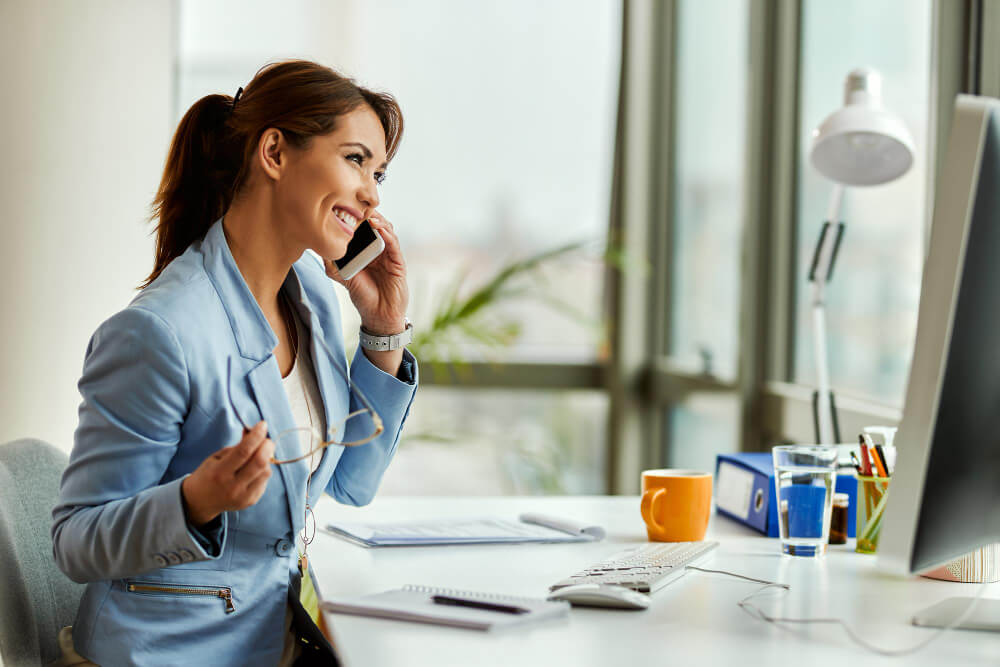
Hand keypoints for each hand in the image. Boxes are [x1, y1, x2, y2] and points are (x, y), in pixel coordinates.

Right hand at [181, 421, 274, 527]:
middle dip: (267, 446)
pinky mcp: (251, 501)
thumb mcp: (217, 457)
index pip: (244, 451)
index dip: (256, 436)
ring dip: (266, 459)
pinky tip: (253, 470)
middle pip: (259, 462)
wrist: (200, 501)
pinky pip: (265, 481)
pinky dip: (263, 471)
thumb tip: (255, 430)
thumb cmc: (209, 474)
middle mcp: (232, 486)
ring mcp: (243, 496)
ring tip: (257, 456)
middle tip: (266, 439)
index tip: (263, 424)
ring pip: (266, 472)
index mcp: (219, 472)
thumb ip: (237, 446)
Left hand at [325, 211, 408, 334]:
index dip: (356, 217)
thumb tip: (318, 249)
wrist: (378, 316)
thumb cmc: (363, 296)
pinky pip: (394, 244)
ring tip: (367, 214)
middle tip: (356, 204)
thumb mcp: (344, 277)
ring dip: (378, 220)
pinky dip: (387, 234)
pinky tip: (379, 228)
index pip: (363, 228)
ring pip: (387, 230)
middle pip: (376, 224)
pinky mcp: (398, 262)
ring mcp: (390, 255)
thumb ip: (333, 264)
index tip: (343, 207)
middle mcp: (379, 249)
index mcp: (367, 250)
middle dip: (367, 213)